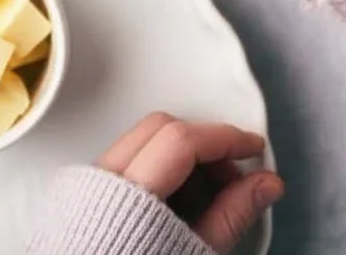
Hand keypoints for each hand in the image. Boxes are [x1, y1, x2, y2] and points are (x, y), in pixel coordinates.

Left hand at [98, 112, 283, 253]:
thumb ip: (232, 216)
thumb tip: (264, 185)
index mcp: (128, 200)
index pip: (183, 141)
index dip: (226, 138)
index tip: (251, 148)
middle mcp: (101, 185)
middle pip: (162, 129)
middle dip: (205, 143)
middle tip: (232, 174)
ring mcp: (87, 189)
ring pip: (143, 140)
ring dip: (182, 154)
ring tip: (206, 195)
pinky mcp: (81, 199)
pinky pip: (126, 159)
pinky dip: (160, 167)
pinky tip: (177, 203)